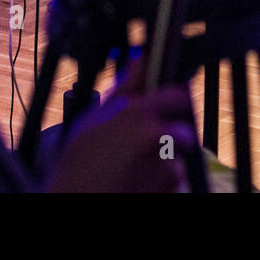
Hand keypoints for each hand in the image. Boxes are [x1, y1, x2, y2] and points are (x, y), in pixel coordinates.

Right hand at [48, 63, 197, 192]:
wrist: (74, 200)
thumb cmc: (78, 162)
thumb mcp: (94, 117)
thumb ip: (125, 87)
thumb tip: (141, 59)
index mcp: (136, 113)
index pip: (179, 95)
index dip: (177, 100)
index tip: (171, 105)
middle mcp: (155, 136)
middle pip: (185, 130)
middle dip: (174, 134)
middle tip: (152, 141)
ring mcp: (163, 164)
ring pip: (179, 156)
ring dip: (166, 159)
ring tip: (136, 164)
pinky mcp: (168, 187)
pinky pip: (174, 179)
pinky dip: (162, 180)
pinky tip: (138, 179)